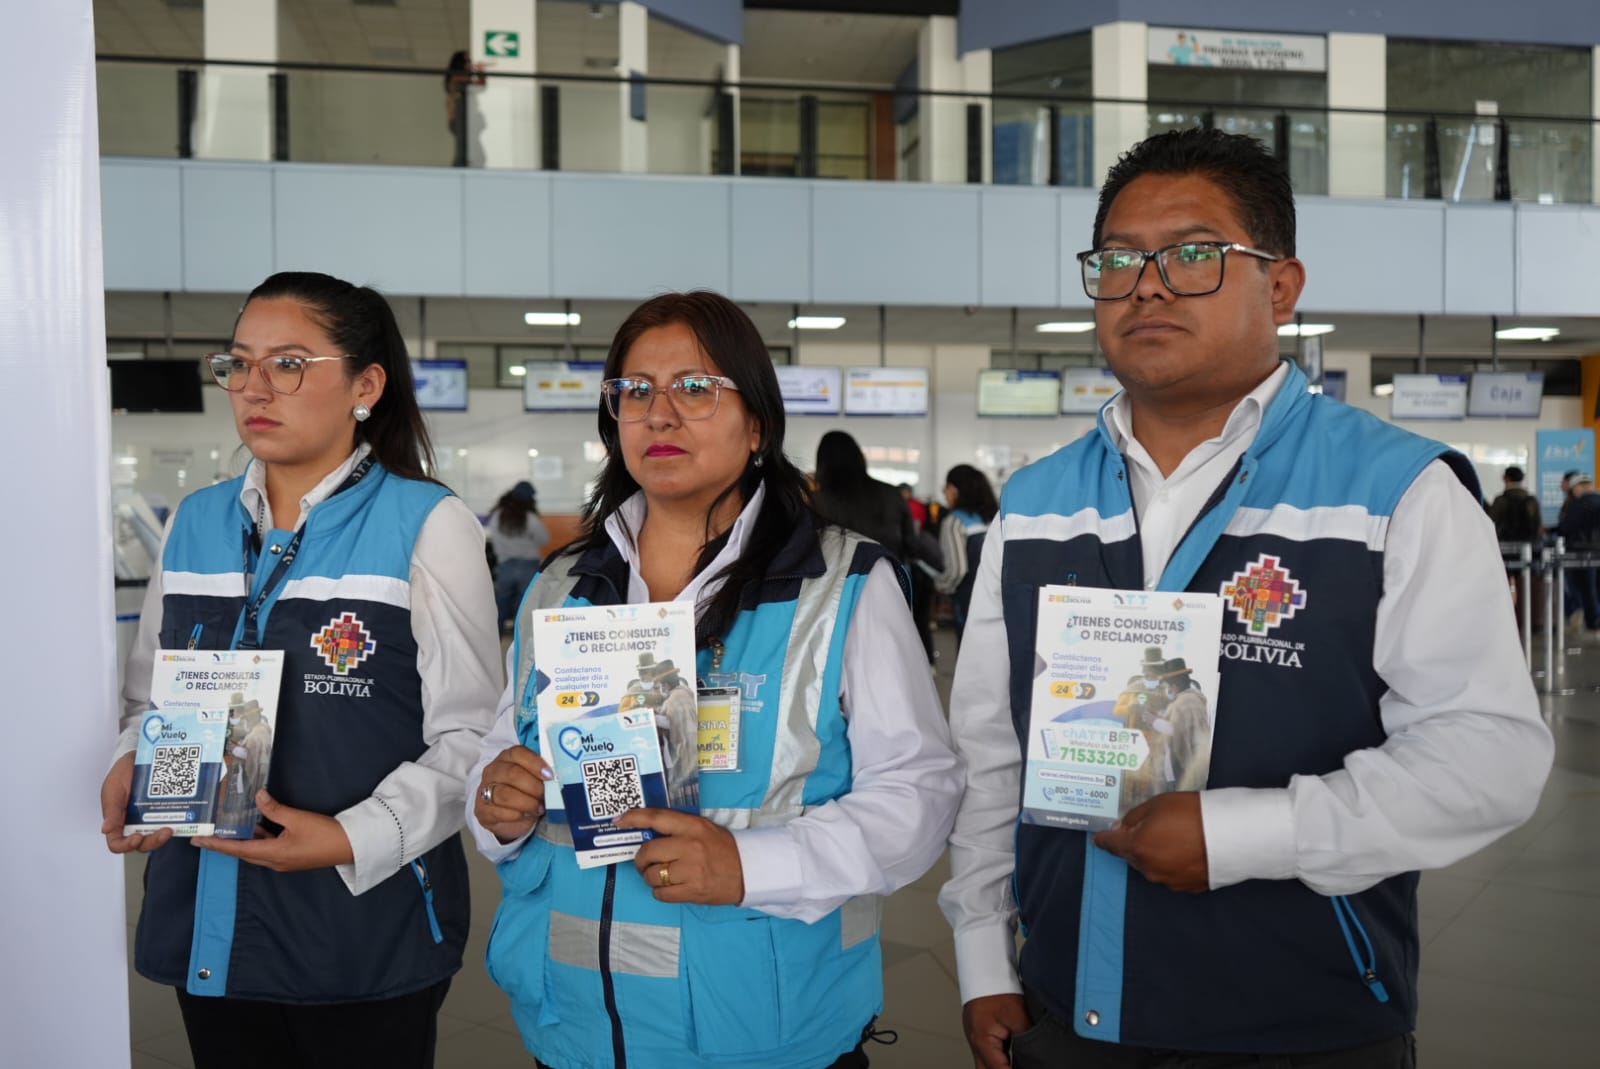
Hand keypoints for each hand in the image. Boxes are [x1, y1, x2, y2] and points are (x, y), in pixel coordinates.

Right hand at [102, 751, 172, 854]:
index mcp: (117, 821)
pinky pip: (171, 820)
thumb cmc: (121, 773)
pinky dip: (176, 822)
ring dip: (164, 836)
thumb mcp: (113, 789)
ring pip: (157, 836)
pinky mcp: (164, 809)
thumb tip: (106, 829)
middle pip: (142, 844)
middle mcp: (134, 823)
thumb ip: (111, 810)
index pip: (117, 843)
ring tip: (172, 828)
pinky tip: (181, 818)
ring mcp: (150, 817)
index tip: (137, 837)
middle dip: (153, 842)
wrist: (138, 756)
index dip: (126, 845)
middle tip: (163, 832)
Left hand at [193, 791, 353, 871]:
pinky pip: (268, 849)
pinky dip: (259, 839)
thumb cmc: (325, 834)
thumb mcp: (298, 818)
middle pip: (243, 853)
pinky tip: (257, 827)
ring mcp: (283, 861)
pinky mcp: (291, 857)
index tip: (198, 840)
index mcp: (274, 854)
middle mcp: (275, 861)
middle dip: (224, 844)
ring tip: (228, 828)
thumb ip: (275, 809)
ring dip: (242, 841)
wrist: (350, 847)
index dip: (216, 845)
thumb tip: (257, 796)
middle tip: (207, 834)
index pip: (238, 849)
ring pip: (255, 851)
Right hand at [475, 745, 553, 843]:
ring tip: (539, 808)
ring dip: (526, 803)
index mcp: (507, 757)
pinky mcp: (482, 810)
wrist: (509, 816)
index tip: (550, 775)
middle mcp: (493, 771)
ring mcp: (484, 790)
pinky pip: (499, 812)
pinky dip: (517, 815)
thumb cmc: (525, 792)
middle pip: (512, 774)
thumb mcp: (533, 779)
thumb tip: (558, 778)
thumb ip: (542, 775)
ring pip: (505, 794)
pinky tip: (527, 816)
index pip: (518, 753)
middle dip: (533, 786)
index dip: (535, 763)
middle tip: (545, 795)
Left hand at [616, 808, 744, 905]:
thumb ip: (678, 829)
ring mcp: (690, 870)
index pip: (657, 818)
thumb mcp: (703, 829)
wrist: (749, 871)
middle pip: (648, 852)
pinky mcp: (692, 891)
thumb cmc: (723, 848)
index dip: (634, 818)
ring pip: (652, 875)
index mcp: (692, 826)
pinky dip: (660, 892)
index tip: (619, 820)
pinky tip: (670, 888)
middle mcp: (689, 846)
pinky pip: (661, 894)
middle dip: (641, 860)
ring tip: (663, 876)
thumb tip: (646, 834)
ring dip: (651, 877)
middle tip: (646, 863)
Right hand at [962, 993, 1029, 1068]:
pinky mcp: (980, 1035)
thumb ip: (1026, 1039)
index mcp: (983, 1042)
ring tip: (1020, 1063)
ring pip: (986, 1066)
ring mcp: (976, 1040)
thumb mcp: (1017, 1016)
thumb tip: (1036, 1055)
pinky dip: (999, 1062)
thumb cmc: (997, 989)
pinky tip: (1011, 1061)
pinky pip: (989, 1056)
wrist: (984, 972)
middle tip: (1022, 1068)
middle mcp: (976, 1044)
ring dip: (1000, 1067)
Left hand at [1092, 791, 1208, 891]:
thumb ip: (1134, 817)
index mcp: (1136, 847)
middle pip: (1132, 855)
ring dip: (1155, 854)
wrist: (1232, 836)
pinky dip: (1173, 864)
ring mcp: (1168, 881)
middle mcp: (1148, 869)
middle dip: (1135, 843)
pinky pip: (1171, 874)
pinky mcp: (1187, 888)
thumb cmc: (1192, 814)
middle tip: (1149, 828)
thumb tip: (1120, 827)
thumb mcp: (1158, 804)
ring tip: (1173, 838)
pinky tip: (1186, 852)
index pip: (1110, 845)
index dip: (1104, 839)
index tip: (1099, 837)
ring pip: (1152, 866)